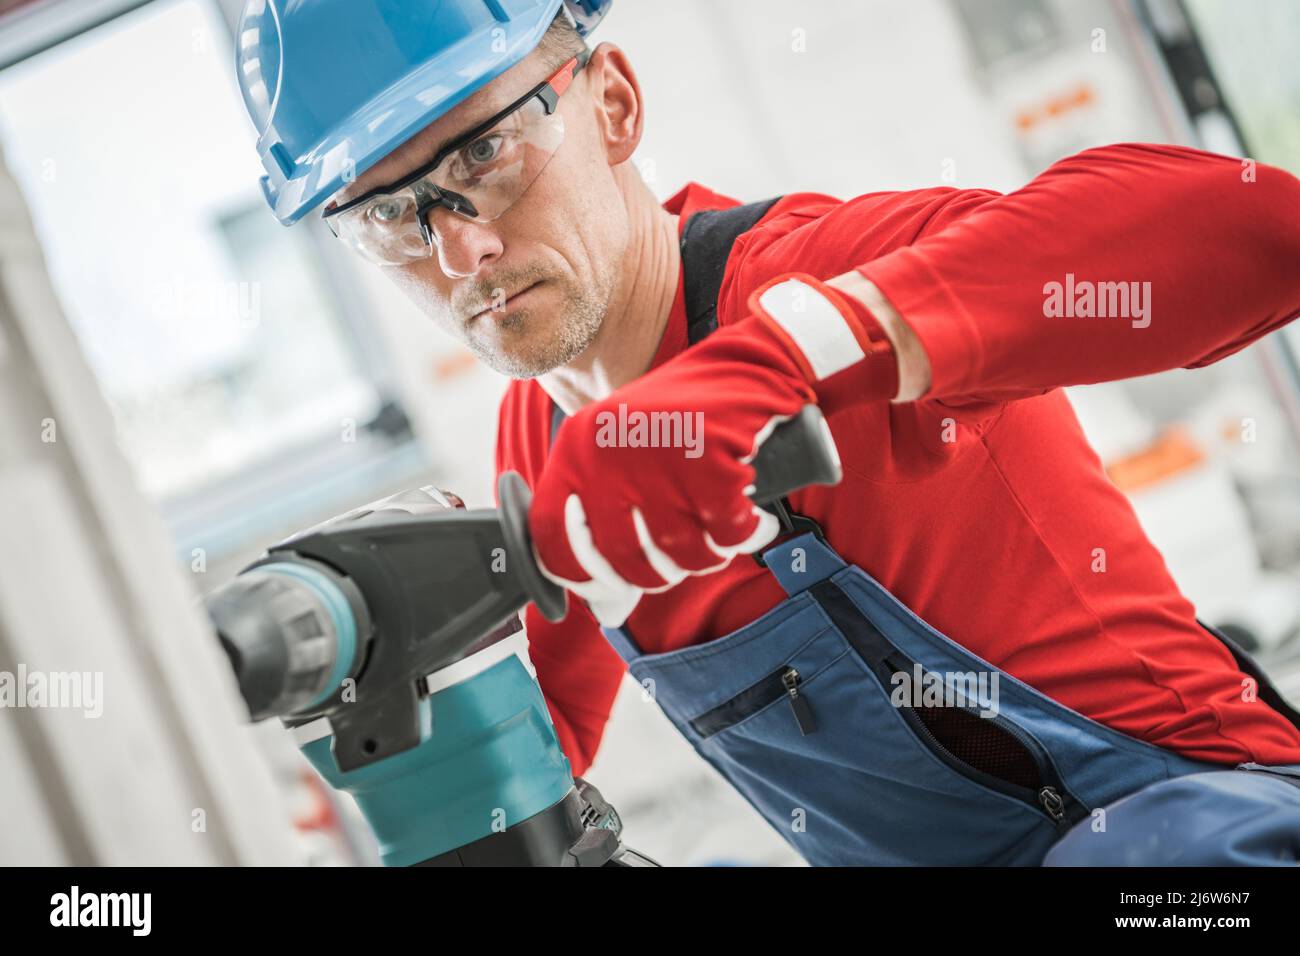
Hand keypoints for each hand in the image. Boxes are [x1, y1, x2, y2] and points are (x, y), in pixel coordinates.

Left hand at [529, 272, 895, 625]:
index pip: (550, 532)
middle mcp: (608, 452)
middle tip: (678, 562)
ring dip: (706, 558)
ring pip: (678, 554)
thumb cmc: (685, 417)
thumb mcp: (622, 448)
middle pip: (621, 557)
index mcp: (577, 447)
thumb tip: (602, 598)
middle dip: (657, 575)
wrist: (748, 365)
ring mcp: (658, 457)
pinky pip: (728, 533)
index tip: (606, 586)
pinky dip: (747, 535)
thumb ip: (603, 506)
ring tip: (717, 539)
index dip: (576, 572)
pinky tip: (754, 521)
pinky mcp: (711, 461)